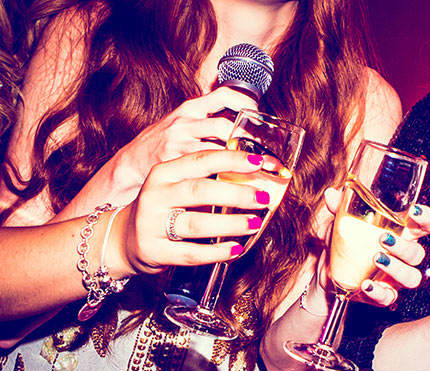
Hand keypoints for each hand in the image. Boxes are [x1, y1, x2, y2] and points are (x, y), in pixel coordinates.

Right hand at [98, 87, 258, 204]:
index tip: (262, 116)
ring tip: (260, 174)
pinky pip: (204, 173)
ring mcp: (177, 143)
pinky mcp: (173, 165)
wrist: (132, 163)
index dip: (246, 102)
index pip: (223, 95)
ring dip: (241, 165)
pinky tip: (237, 189)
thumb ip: (211, 124)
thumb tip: (249, 131)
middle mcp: (185, 122)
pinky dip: (223, 181)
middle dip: (250, 142)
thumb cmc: (165, 145)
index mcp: (191, 109)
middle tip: (269, 159)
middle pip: (224, 126)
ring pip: (216, 152)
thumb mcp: (185, 126)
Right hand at [112, 150, 278, 274]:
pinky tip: (236, 249)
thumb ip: (207, 179)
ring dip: (230, 224)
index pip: (201, 161)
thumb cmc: (163, 208)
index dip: (231, 159)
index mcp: (163, 173)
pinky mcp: (155, 251)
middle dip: (236, 194)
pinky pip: (191, 253)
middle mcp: (155, 195)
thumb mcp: (176, 186)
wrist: (124, 238)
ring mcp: (152, 224)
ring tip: (255, 223)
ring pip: (197, 223)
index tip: (258, 162)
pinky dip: (216, 252)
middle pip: (200, 191)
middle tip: (262, 197)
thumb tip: (255, 177)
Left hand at [315, 187, 429, 306]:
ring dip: (396, 268)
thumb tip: (332, 194)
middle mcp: (403, 257)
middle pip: (418, 253)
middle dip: (404, 246)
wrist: (328, 273)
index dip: (428, 218)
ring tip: (376, 258)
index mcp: (401, 233)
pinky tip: (366, 284)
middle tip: (384, 238)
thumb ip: (339, 208)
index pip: (426, 225)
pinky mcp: (383, 295)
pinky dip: (378, 292)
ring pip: (412, 277)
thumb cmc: (344, 243)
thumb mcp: (341, 223)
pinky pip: (389, 297)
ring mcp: (395, 278)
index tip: (415, 211)